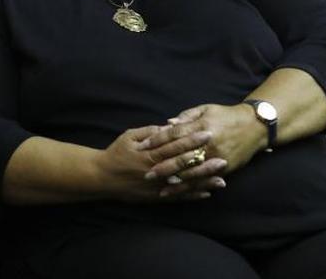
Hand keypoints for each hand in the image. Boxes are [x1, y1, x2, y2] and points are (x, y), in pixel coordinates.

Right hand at [96, 125, 226, 202]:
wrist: (101, 177)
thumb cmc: (116, 153)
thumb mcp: (130, 136)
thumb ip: (150, 132)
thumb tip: (169, 127)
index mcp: (149, 154)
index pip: (175, 145)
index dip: (192, 140)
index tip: (208, 133)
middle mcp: (155, 172)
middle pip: (183, 166)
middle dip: (204, 162)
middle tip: (223, 158)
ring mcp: (156, 186)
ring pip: (184, 185)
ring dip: (203, 182)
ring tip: (222, 179)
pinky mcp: (155, 197)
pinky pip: (177, 197)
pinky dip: (192, 196)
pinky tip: (206, 193)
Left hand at [140, 103, 263, 186]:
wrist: (254, 126)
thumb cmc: (226, 115)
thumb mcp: (206, 109)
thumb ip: (186, 117)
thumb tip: (167, 124)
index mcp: (201, 125)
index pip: (175, 134)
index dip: (158, 140)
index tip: (143, 147)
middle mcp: (208, 142)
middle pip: (180, 156)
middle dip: (162, 165)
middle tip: (145, 173)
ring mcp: (216, 156)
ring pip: (191, 171)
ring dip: (174, 181)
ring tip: (158, 187)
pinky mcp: (224, 167)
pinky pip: (204, 179)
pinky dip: (191, 187)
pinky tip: (179, 191)